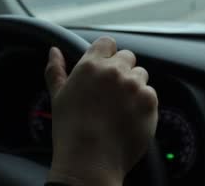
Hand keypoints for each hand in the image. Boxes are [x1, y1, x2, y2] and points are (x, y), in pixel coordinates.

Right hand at [45, 37, 157, 185]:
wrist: (90, 161)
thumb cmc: (70, 131)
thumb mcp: (57, 97)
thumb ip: (56, 70)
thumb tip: (54, 51)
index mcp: (90, 65)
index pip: (108, 43)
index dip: (108, 54)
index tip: (105, 68)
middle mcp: (113, 71)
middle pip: (128, 57)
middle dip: (122, 70)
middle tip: (112, 93)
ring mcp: (133, 85)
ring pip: (141, 74)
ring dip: (134, 86)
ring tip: (120, 108)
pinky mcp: (149, 101)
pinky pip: (150, 93)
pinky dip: (143, 103)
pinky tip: (129, 117)